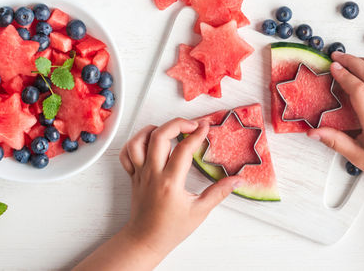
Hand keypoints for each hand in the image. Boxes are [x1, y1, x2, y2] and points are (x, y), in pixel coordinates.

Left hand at [119, 118, 240, 259]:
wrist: (145, 240)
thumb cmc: (171, 229)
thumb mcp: (200, 212)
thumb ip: (219, 192)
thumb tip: (237, 180)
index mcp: (170, 183)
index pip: (183, 149)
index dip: (196, 134)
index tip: (206, 127)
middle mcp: (152, 175)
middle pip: (159, 137)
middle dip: (176, 124)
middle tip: (191, 125)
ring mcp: (140, 174)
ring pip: (138, 142)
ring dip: (153, 130)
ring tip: (169, 130)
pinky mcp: (133, 176)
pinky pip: (127, 153)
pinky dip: (136, 142)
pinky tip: (149, 141)